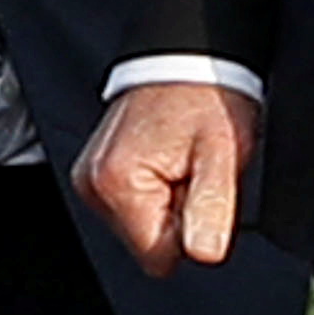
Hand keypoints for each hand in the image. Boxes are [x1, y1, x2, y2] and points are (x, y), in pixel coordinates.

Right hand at [80, 80, 260, 272]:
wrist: (189, 58)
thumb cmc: (206, 96)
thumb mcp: (222, 153)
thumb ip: (212, 207)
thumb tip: (205, 254)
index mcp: (117, 182)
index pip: (158, 256)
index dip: (190, 232)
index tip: (200, 191)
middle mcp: (93, 183)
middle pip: (145, 243)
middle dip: (177, 215)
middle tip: (193, 172)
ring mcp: (91, 178)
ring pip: (140, 226)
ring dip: (167, 203)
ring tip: (182, 162)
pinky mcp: (97, 174)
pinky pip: (132, 206)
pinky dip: (155, 191)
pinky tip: (168, 161)